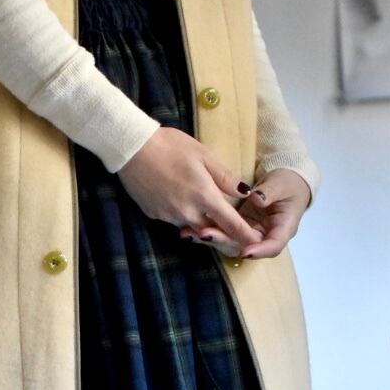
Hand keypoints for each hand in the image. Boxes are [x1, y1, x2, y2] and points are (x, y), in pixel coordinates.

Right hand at [115, 126, 264, 252]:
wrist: (132, 148)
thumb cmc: (169, 146)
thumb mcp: (203, 155)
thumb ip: (225, 177)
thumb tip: (244, 193)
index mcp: (204, 196)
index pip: (231, 223)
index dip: (246, 235)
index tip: (258, 243)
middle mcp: (188, 212)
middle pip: (213, 234)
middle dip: (226, 238)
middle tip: (238, 238)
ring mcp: (169, 216)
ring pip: (194, 229)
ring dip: (205, 228)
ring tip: (212, 222)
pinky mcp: (155, 215)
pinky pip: (176, 221)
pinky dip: (184, 218)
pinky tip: (182, 203)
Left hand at [178, 167, 310, 258]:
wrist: (284, 182)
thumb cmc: (288, 183)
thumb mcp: (282, 185)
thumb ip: (270, 192)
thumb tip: (257, 199)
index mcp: (282, 228)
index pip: (273, 246)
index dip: (259, 250)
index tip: (246, 252)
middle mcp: (264, 236)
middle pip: (245, 247)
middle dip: (224, 241)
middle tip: (205, 234)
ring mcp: (249, 232)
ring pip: (230, 242)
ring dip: (211, 238)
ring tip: (190, 233)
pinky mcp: (237, 226)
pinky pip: (222, 231)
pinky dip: (207, 230)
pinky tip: (188, 229)